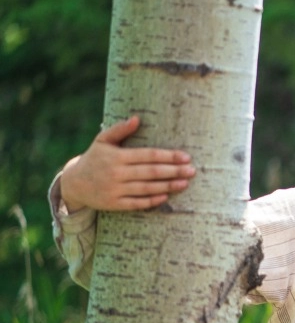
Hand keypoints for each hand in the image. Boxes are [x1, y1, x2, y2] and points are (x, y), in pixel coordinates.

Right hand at [60, 116, 194, 211]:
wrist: (74, 183)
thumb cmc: (94, 158)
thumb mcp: (102, 141)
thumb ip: (120, 130)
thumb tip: (137, 118)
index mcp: (116, 156)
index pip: (148, 156)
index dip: (168, 156)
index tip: (186, 157)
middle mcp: (116, 173)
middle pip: (151, 172)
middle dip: (173, 171)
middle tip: (192, 170)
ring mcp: (115, 190)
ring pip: (147, 188)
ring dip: (168, 186)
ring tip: (185, 183)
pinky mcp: (114, 204)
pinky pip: (137, 203)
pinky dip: (152, 200)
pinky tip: (166, 196)